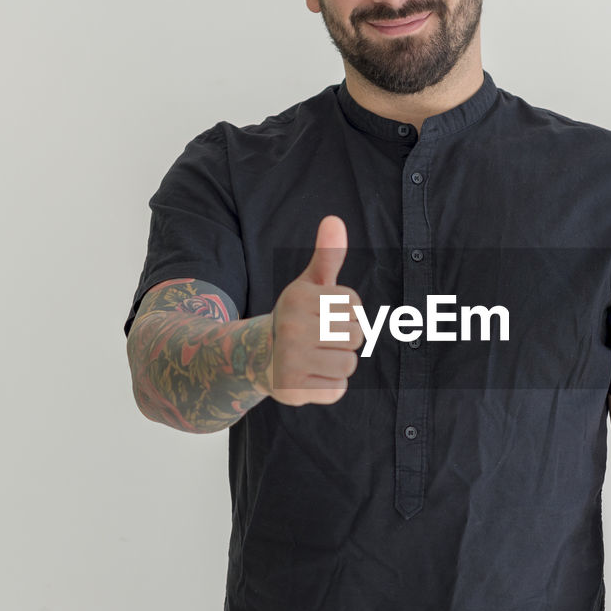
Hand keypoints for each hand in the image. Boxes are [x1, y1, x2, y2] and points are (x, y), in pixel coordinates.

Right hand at [266, 215, 364, 406]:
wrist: (254, 357)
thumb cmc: (295, 317)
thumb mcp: (309, 285)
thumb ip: (327, 255)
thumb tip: (334, 220)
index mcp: (298, 297)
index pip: (354, 303)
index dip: (346, 311)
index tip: (324, 315)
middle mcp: (291, 326)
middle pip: (356, 335)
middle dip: (344, 339)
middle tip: (320, 339)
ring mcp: (290, 359)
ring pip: (348, 364)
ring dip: (337, 364)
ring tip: (315, 358)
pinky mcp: (291, 389)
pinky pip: (337, 390)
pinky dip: (328, 387)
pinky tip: (310, 377)